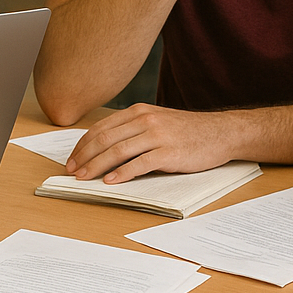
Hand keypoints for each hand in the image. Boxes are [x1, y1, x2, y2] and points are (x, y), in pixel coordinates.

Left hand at [65, 104, 230, 182]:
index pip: (101, 128)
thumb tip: (104, 147)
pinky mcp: (168, 152)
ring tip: (83, 178)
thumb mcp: (156, 121)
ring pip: (117, 151)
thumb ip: (132, 129)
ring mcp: (156, 135)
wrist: (220, 132)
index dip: (82, 145)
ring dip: (96, 167)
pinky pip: (139, 164)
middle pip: (104, 140)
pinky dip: (121, 174)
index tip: (72, 160)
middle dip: (84, 157)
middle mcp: (144, 120)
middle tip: (71, 172)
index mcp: (138, 111)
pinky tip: (110, 181)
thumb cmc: (187, 131)